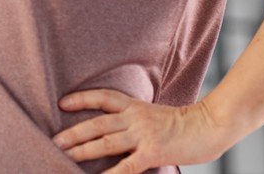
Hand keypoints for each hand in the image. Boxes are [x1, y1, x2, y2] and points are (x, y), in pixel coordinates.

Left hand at [51, 89, 228, 172]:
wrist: (209, 126)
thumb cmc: (184, 123)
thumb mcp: (154, 114)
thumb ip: (135, 119)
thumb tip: (116, 129)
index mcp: (135, 106)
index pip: (103, 98)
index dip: (82, 99)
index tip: (62, 104)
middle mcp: (135, 117)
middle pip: (97, 123)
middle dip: (73, 133)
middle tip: (53, 141)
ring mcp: (143, 135)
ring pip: (106, 143)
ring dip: (82, 150)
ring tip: (64, 155)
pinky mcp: (152, 152)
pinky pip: (125, 166)